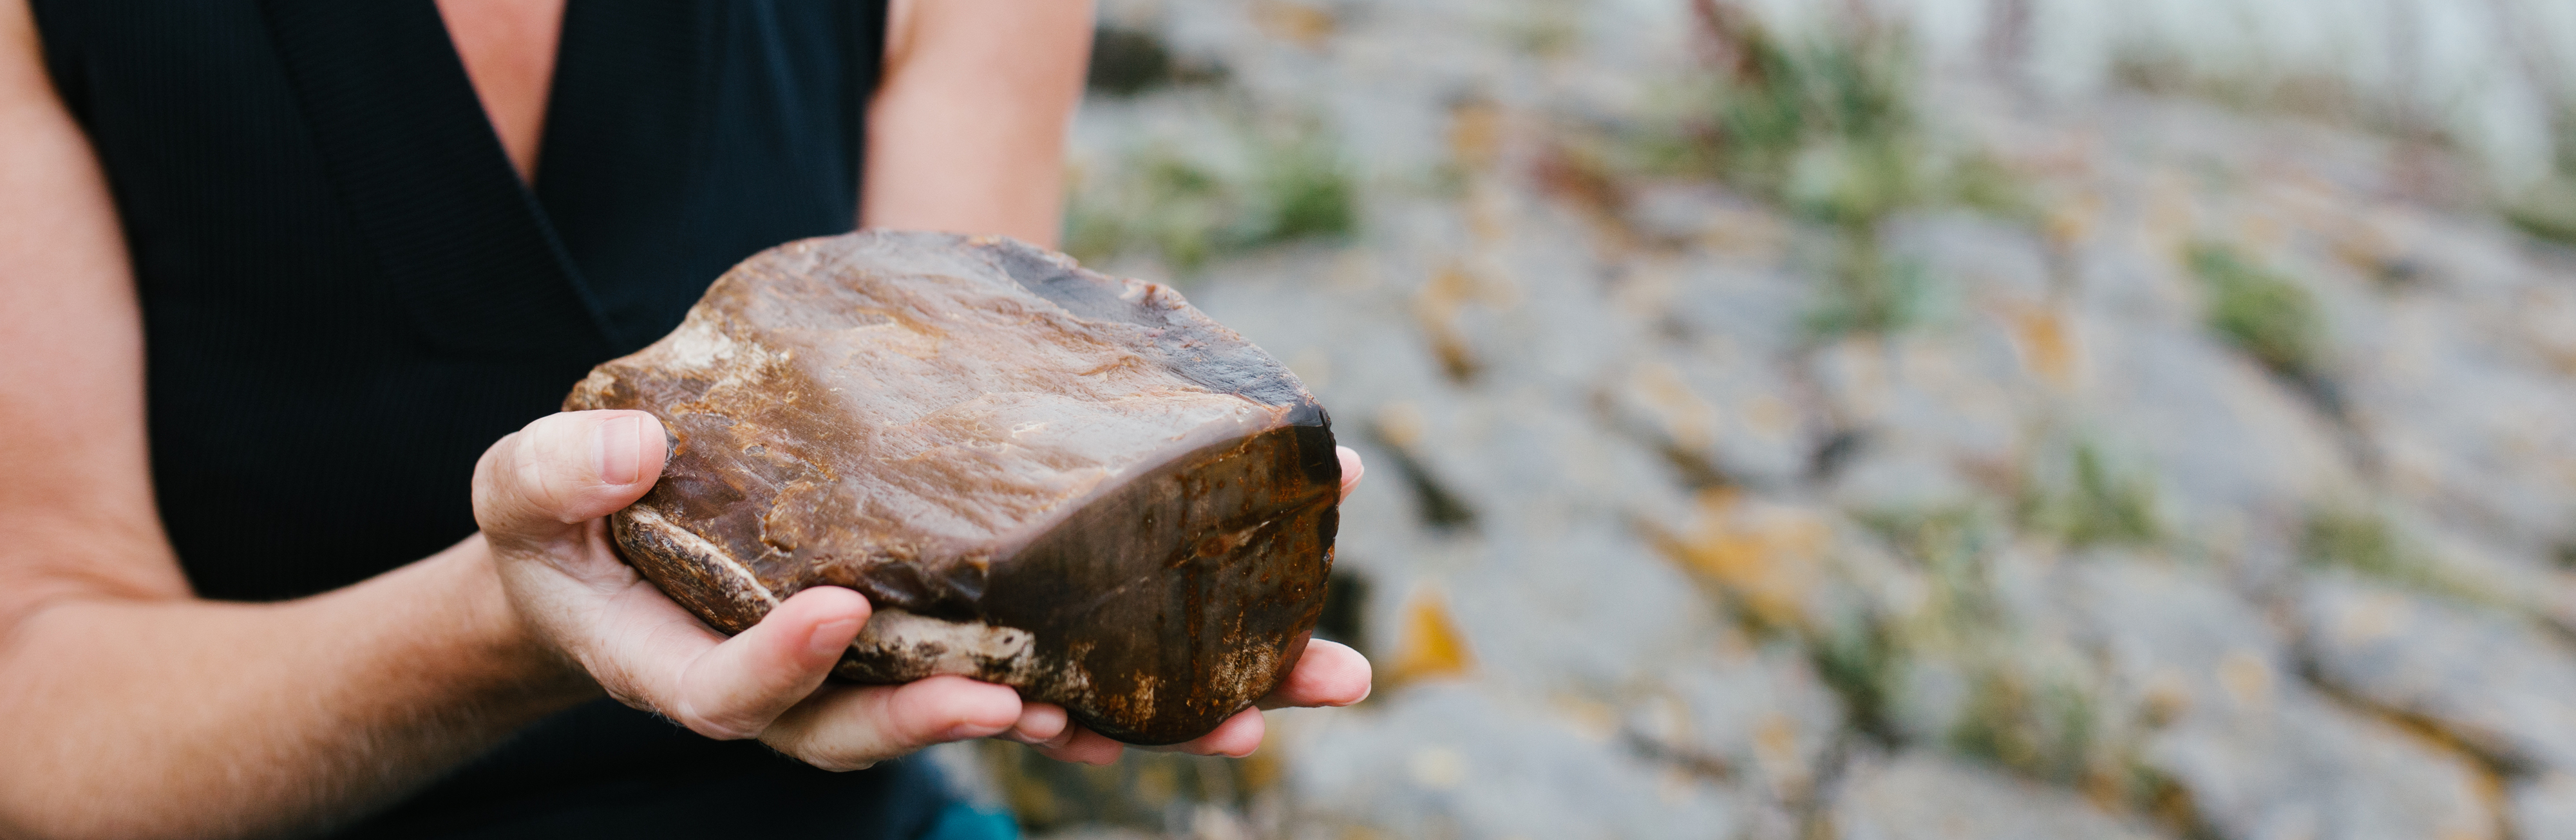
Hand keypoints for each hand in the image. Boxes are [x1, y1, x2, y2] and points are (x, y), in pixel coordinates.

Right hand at [472, 412, 1372, 768]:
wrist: (628, 557)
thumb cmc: (574, 530)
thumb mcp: (527, 497)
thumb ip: (557, 478)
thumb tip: (629, 446)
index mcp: (711, 673)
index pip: (758, 697)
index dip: (797, 668)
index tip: (842, 618)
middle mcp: (823, 697)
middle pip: (924, 723)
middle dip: (1011, 718)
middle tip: (1067, 704)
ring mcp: (904, 674)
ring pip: (1026, 703)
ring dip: (1141, 713)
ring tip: (1252, 709)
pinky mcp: (965, 634)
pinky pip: (1060, 656)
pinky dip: (1152, 657)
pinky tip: (1253, 647)